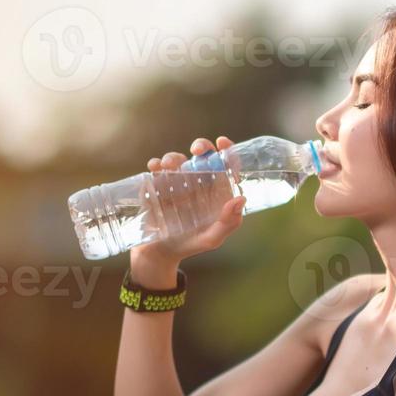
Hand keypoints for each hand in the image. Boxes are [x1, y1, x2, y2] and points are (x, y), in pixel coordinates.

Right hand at [129, 136, 246, 280]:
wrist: (160, 253)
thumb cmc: (190, 244)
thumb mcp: (212, 238)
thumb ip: (228, 222)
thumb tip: (240, 199)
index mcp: (215, 191)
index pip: (225, 166)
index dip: (227, 151)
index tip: (222, 143)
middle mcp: (198, 183)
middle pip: (202, 155)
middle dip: (201, 146)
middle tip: (197, 150)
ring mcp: (176, 182)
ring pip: (177, 159)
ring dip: (174, 157)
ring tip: (169, 165)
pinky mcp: (157, 186)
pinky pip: (156, 169)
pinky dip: (155, 164)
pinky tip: (155, 168)